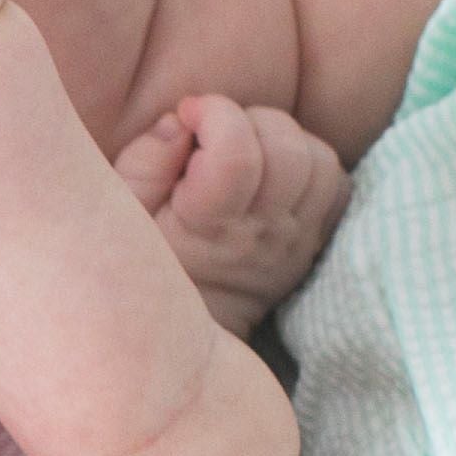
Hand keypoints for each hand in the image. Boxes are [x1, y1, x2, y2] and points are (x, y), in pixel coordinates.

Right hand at [118, 90, 351, 333]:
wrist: (176, 342)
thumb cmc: (138, 267)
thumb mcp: (118, 216)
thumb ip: (143, 164)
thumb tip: (177, 122)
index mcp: (209, 228)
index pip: (237, 152)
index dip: (214, 113)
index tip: (187, 113)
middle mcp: (262, 235)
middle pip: (288, 149)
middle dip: (249, 118)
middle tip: (215, 131)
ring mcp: (294, 241)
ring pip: (320, 161)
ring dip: (284, 138)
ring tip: (246, 146)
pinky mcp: (312, 244)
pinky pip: (337, 187)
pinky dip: (312, 164)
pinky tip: (274, 170)